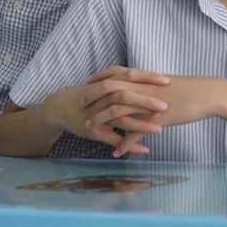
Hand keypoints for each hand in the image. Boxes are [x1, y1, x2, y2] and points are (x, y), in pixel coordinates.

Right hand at [44, 67, 170, 153]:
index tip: (167, 80)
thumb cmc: (88, 95)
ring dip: (140, 125)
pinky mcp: (95, 132)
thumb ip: (124, 81)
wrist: (60, 108)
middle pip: (124, 96)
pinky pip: (114, 140)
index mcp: (106, 83)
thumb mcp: (104, 83)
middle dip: (146, 101)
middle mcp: (100, 98)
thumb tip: (150, 79)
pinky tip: (146, 150)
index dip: (147, 77)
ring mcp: (97, 115)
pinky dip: (130, 145)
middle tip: (166, 106)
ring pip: (120, 119)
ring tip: (160, 130)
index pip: (129, 76)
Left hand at [89, 75, 226, 156]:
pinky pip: (136, 133)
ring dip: (101, 121)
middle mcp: (143, 90)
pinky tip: (116, 152)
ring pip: (118, 112)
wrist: (209, 95)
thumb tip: (145, 89)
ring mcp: (149, 105)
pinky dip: (124, 143)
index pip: (116, 74)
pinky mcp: (157, 120)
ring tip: (90, 129)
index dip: (100, 78)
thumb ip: (152, 88)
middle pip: (110, 92)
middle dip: (93, 99)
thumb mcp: (168, 86)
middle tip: (80, 106)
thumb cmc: (193, 89)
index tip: (88, 83)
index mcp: (146, 80)